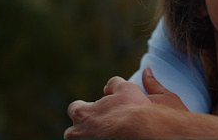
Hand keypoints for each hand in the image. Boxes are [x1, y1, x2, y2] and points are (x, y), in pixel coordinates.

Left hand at [64, 66, 186, 138]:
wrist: (143, 131)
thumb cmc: (133, 109)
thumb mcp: (126, 88)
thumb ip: (114, 83)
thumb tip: (108, 87)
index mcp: (81, 113)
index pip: (74, 109)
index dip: (86, 109)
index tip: (96, 111)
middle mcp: (77, 133)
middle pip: (75, 130)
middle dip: (86, 128)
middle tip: (103, 126)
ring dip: (92, 138)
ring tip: (109, 135)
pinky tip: (114, 139)